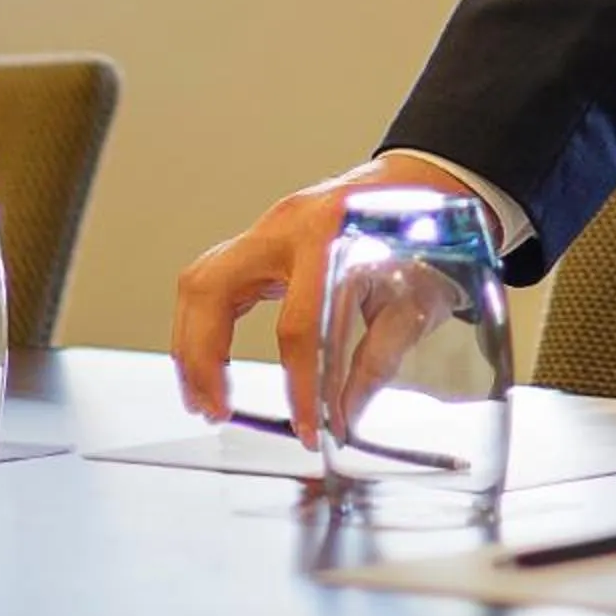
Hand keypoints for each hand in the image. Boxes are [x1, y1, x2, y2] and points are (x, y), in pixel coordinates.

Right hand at [171, 153, 481, 444]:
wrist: (421, 184)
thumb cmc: (425, 235)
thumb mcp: (416, 302)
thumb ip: (377, 361)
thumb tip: (344, 416)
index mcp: (331, 239)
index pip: (299, 327)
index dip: (300, 388)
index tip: (308, 431)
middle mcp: (286, 227)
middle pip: (214, 291)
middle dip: (203, 359)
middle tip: (214, 410)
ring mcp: (265, 229)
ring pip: (198, 282)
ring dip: (190, 344)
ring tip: (200, 396)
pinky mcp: (258, 240)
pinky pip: (210, 280)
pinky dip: (200, 324)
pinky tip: (207, 361)